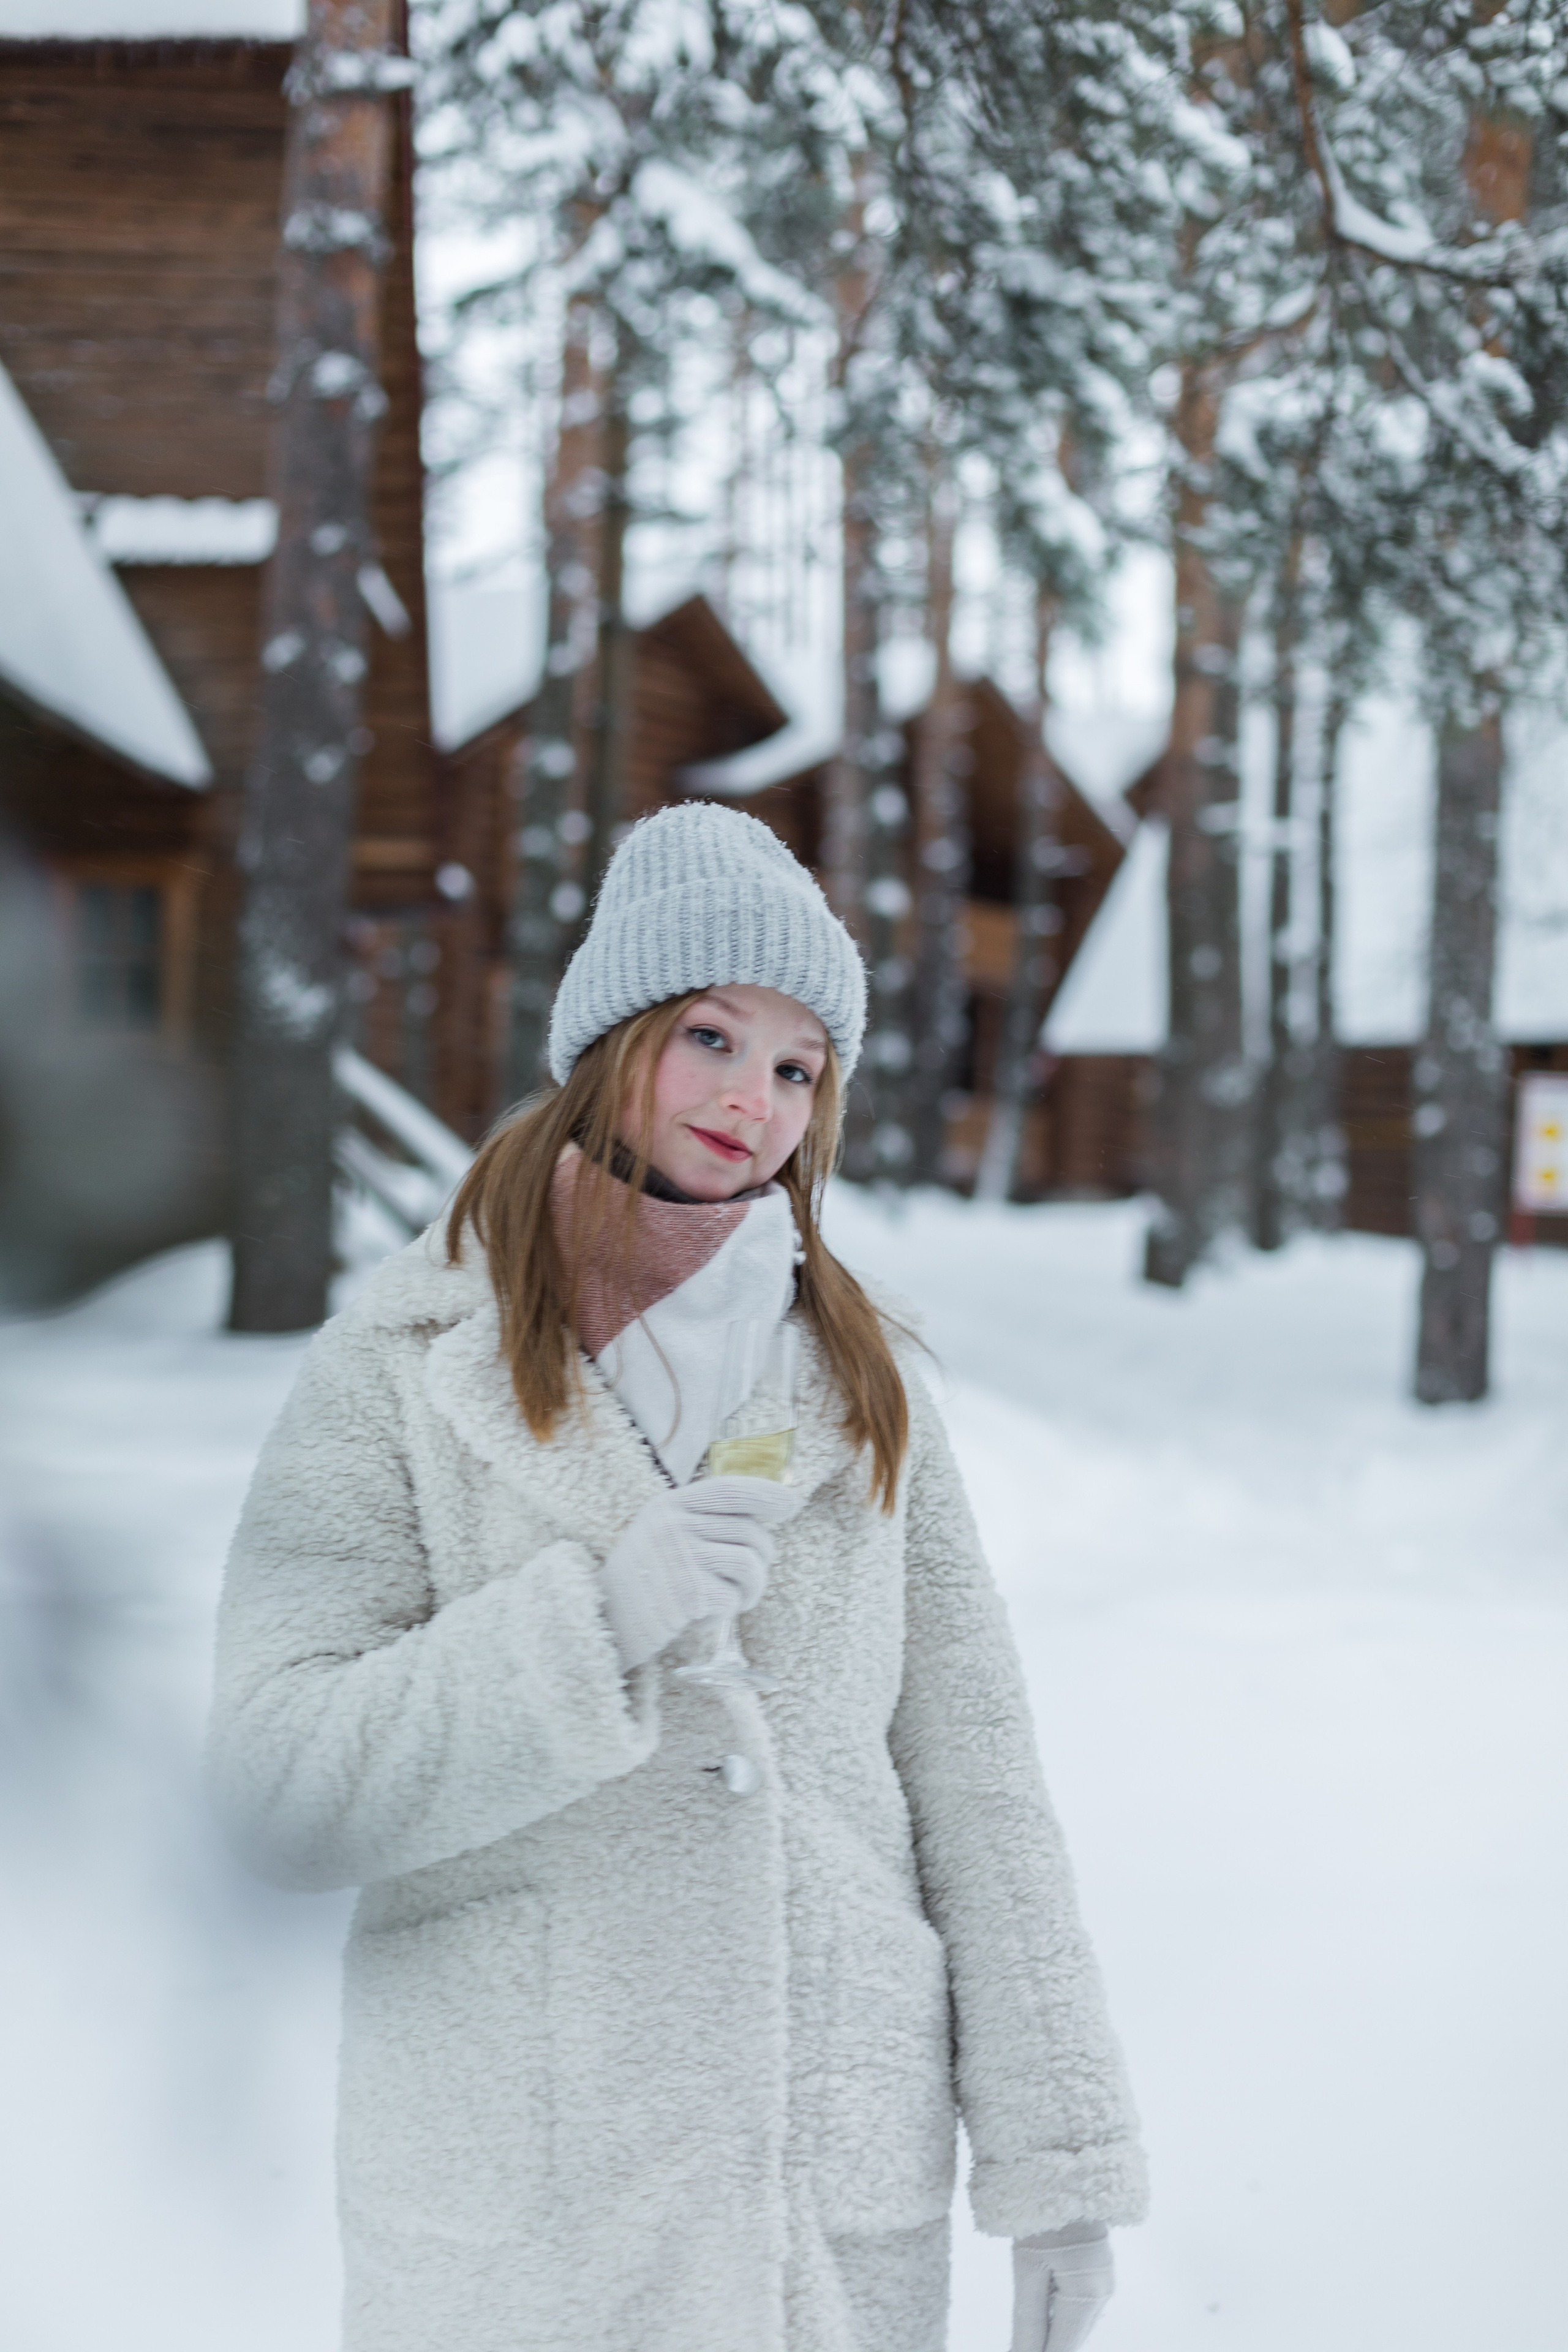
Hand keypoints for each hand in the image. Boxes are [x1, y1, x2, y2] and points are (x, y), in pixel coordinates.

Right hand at [596, 1476, 803, 1670]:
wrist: (603, 1620)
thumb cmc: (643, 1580)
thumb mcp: (662, 1534)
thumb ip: (700, 1520)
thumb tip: (761, 1516)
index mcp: (670, 1505)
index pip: (730, 1489)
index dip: (767, 1494)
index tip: (792, 1503)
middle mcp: (674, 1524)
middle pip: (751, 1532)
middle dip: (762, 1558)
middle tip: (748, 1579)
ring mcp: (680, 1556)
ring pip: (751, 1565)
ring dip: (752, 1589)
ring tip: (734, 1599)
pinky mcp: (688, 1592)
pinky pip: (733, 1600)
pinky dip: (725, 1613)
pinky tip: (700, 1616)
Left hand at [1010, 2222, 1113, 2351]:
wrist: (1066, 2170)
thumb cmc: (1041, 2214)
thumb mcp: (1028, 2268)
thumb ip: (1028, 2320)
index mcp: (1086, 2296)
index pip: (1061, 2350)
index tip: (1017, 2351)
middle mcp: (1103, 2295)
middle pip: (1070, 2339)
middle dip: (1044, 2345)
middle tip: (1020, 2333)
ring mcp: (1105, 2283)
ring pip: (1075, 2325)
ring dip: (1052, 2330)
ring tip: (1027, 2322)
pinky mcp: (1100, 2273)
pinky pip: (1079, 2306)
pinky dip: (1059, 2312)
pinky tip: (1041, 2299)